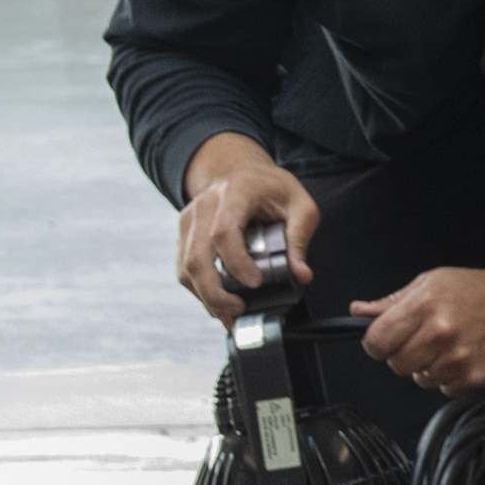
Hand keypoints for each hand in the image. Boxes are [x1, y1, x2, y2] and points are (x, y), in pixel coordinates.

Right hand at [177, 135, 317, 322]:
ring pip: (186, 267)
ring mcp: (191, 220)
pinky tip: (219, 304)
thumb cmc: (271, 188)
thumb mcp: (300, 204)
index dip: (236, 262)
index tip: (256, 282)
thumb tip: (301, 275)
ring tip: (230, 314)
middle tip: (240, 309)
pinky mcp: (185, 234)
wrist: (239, 170)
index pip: (224, 232)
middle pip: (197, 257)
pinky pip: (184, 269)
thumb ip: (300, 239)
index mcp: (236, 192)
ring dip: (206, 297)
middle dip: (216, 292)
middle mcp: (206, 205)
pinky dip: (200, 292)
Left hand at [351, 259, 484, 395]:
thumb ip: (392, 302)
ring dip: (431, 367)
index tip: (386, 340)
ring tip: (451, 345)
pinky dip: (453, 377)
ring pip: (421, 379)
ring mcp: (458, 359)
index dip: (378, 343)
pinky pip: (446, 389)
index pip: (376, 341)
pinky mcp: (475, 378)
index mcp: (423, 306)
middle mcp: (439, 333)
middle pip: (396, 365)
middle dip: (405, 355)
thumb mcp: (431, 283)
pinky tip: (467, 356)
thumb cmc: (478, 291)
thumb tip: (359, 311)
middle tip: (425, 340)